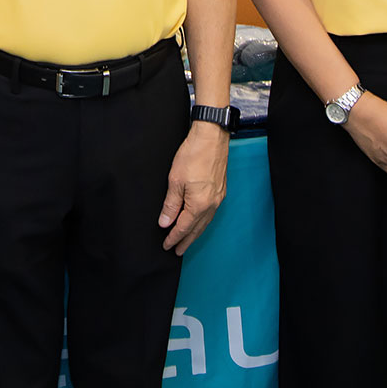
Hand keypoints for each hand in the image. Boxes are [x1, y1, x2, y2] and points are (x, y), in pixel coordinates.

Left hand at [159, 122, 229, 253]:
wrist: (211, 136)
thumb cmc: (193, 154)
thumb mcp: (175, 181)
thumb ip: (171, 204)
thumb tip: (165, 222)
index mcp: (199, 204)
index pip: (184, 227)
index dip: (174, 237)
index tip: (167, 246)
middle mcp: (212, 204)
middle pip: (197, 229)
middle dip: (186, 240)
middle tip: (177, 251)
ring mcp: (218, 197)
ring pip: (205, 222)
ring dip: (195, 232)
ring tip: (187, 239)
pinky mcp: (221, 189)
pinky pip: (211, 212)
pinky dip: (202, 221)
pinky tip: (198, 220)